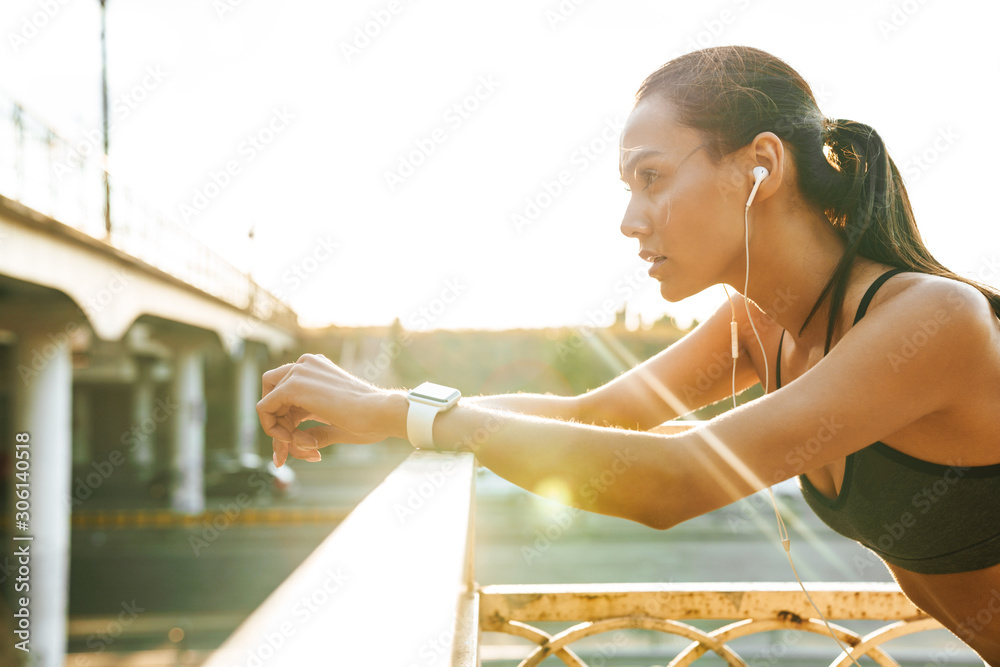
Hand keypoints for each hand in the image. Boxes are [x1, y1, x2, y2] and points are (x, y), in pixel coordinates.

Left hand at [256, 353, 402, 465]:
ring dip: (277, 431)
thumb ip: (310, 432)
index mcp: (316, 370)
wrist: (381, 412)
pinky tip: (293, 440)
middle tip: (290, 450)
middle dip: (277, 426)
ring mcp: (299, 371)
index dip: (286, 424)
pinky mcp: (293, 385)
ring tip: (299, 449)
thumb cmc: (368, 420)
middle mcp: (305, 365)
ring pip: (267, 403)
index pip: (286, 396)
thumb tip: (293, 447)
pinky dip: (272, 428)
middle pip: (273, 397)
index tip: (299, 446)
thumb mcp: (333, 425)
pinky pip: (264, 407)